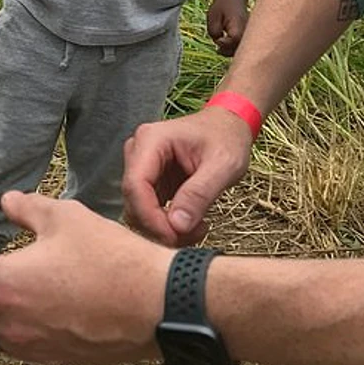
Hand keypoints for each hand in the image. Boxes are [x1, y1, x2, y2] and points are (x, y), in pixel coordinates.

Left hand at [0, 191, 173, 364]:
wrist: (161, 309)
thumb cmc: (114, 259)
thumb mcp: (66, 217)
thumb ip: (28, 209)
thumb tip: (9, 202)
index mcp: (2, 287)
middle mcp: (6, 325)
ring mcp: (27, 347)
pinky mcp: (48, 358)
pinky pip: (6, 339)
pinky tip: (13, 298)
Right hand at [121, 108, 253, 245]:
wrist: (229, 128)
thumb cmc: (227, 138)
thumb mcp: (223, 165)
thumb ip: (200, 194)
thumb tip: (177, 225)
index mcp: (151, 140)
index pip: (135, 185)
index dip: (150, 217)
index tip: (174, 236)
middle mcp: (138, 152)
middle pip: (134, 201)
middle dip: (160, 226)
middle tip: (194, 235)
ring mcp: (142, 167)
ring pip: (139, 210)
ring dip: (165, 228)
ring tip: (197, 228)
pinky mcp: (150, 182)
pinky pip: (149, 211)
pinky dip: (167, 224)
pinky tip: (191, 224)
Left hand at [207, 0, 248, 56]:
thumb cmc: (222, 6)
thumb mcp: (213, 17)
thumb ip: (215, 32)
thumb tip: (219, 44)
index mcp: (238, 24)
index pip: (233, 40)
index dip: (223, 44)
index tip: (218, 39)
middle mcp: (247, 30)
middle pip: (240, 48)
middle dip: (227, 51)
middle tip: (218, 50)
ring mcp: (249, 33)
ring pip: (242, 49)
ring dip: (231, 51)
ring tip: (220, 48)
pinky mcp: (248, 35)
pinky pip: (243, 46)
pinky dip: (234, 49)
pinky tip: (225, 47)